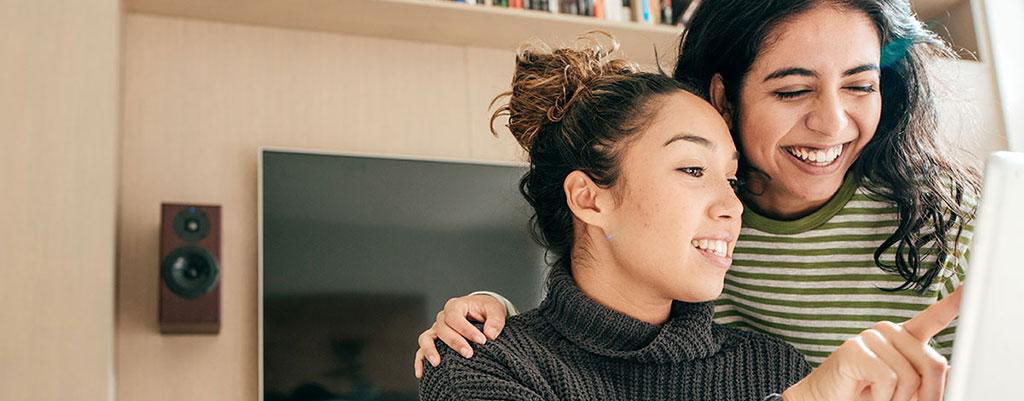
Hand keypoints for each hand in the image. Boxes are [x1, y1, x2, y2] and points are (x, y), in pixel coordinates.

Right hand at [413, 293, 508, 378]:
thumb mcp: (495, 310)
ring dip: (430, 351)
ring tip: (437, 363)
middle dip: (455, 342)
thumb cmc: (486, 311)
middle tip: (469, 354)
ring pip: (426, 338)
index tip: (482, 341)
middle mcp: (442, 318)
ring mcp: (436, 330)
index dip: (467, 329)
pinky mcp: (434, 342)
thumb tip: (490, 334)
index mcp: (455, 306)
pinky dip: (420, 361)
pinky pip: (421, 351)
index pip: (455, 317)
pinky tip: (421, 374)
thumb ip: (495, 320)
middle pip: (442, 329)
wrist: (480, 313)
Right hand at [784, 286, 963, 400]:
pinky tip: (866, 393)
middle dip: (929, 395)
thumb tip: (954, 371)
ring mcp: (870, 338)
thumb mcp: (905, 390)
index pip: (932, 318)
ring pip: (910, 376)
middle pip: (934, 364)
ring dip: (898, 400)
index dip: (953, 304)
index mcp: (904, 339)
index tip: (969, 285)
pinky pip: (888, 379)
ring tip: (879, 398)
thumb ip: (927, 379)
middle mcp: (888, 332)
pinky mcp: (855, 349)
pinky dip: (882, 398)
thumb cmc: (865, 395)